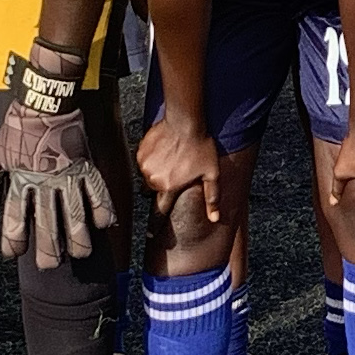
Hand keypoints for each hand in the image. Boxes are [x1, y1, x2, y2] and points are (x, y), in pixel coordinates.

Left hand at [0, 52, 113, 266]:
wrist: (44, 104)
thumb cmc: (17, 128)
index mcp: (20, 181)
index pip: (14, 219)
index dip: (13, 241)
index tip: (12, 254)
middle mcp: (43, 183)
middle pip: (47, 225)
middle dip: (48, 250)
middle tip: (50, 265)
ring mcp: (66, 176)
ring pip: (74, 215)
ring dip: (78, 238)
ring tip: (80, 254)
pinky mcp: (85, 167)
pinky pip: (96, 193)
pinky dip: (101, 209)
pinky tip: (103, 225)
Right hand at [135, 107, 226, 234]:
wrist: (185, 120)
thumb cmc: (201, 146)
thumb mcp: (211, 173)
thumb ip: (211, 197)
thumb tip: (214, 218)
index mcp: (170, 187)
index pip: (160, 212)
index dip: (156, 225)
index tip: (151, 234)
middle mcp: (154, 179)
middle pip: (154, 191)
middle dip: (163, 186)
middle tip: (175, 173)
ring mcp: (145, 166)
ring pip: (148, 176)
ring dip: (157, 172)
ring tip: (171, 159)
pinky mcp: (140, 152)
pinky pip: (145, 162)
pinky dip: (152, 159)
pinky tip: (165, 150)